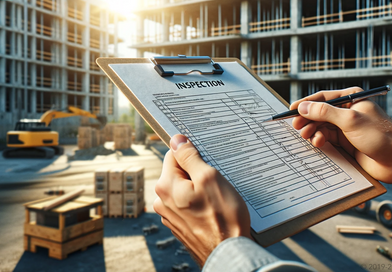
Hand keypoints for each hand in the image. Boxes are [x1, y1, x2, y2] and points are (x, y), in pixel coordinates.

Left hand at [153, 134, 251, 265]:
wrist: (229, 253)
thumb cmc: (223, 217)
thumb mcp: (210, 178)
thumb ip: (190, 156)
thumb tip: (177, 139)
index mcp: (166, 186)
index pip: (174, 154)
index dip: (194, 155)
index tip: (208, 163)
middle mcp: (162, 201)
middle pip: (179, 172)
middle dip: (197, 173)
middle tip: (216, 182)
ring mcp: (170, 215)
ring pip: (185, 189)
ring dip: (200, 189)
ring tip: (217, 199)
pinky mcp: (180, 226)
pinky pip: (188, 204)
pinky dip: (200, 203)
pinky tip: (214, 210)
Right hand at [290, 87, 391, 193]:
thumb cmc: (381, 135)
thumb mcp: (350, 120)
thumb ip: (325, 113)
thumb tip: (304, 107)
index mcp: (351, 99)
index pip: (323, 98)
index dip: (306, 103)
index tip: (291, 110)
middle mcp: (348, 112)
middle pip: (320, 113)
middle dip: (307, 119)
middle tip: (297, 127)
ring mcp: (347, 128)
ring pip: (321, 127)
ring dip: (313, 131)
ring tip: (308, 136)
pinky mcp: (346, 143)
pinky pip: (327, 139)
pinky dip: (320, 141)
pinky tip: (320, 143)